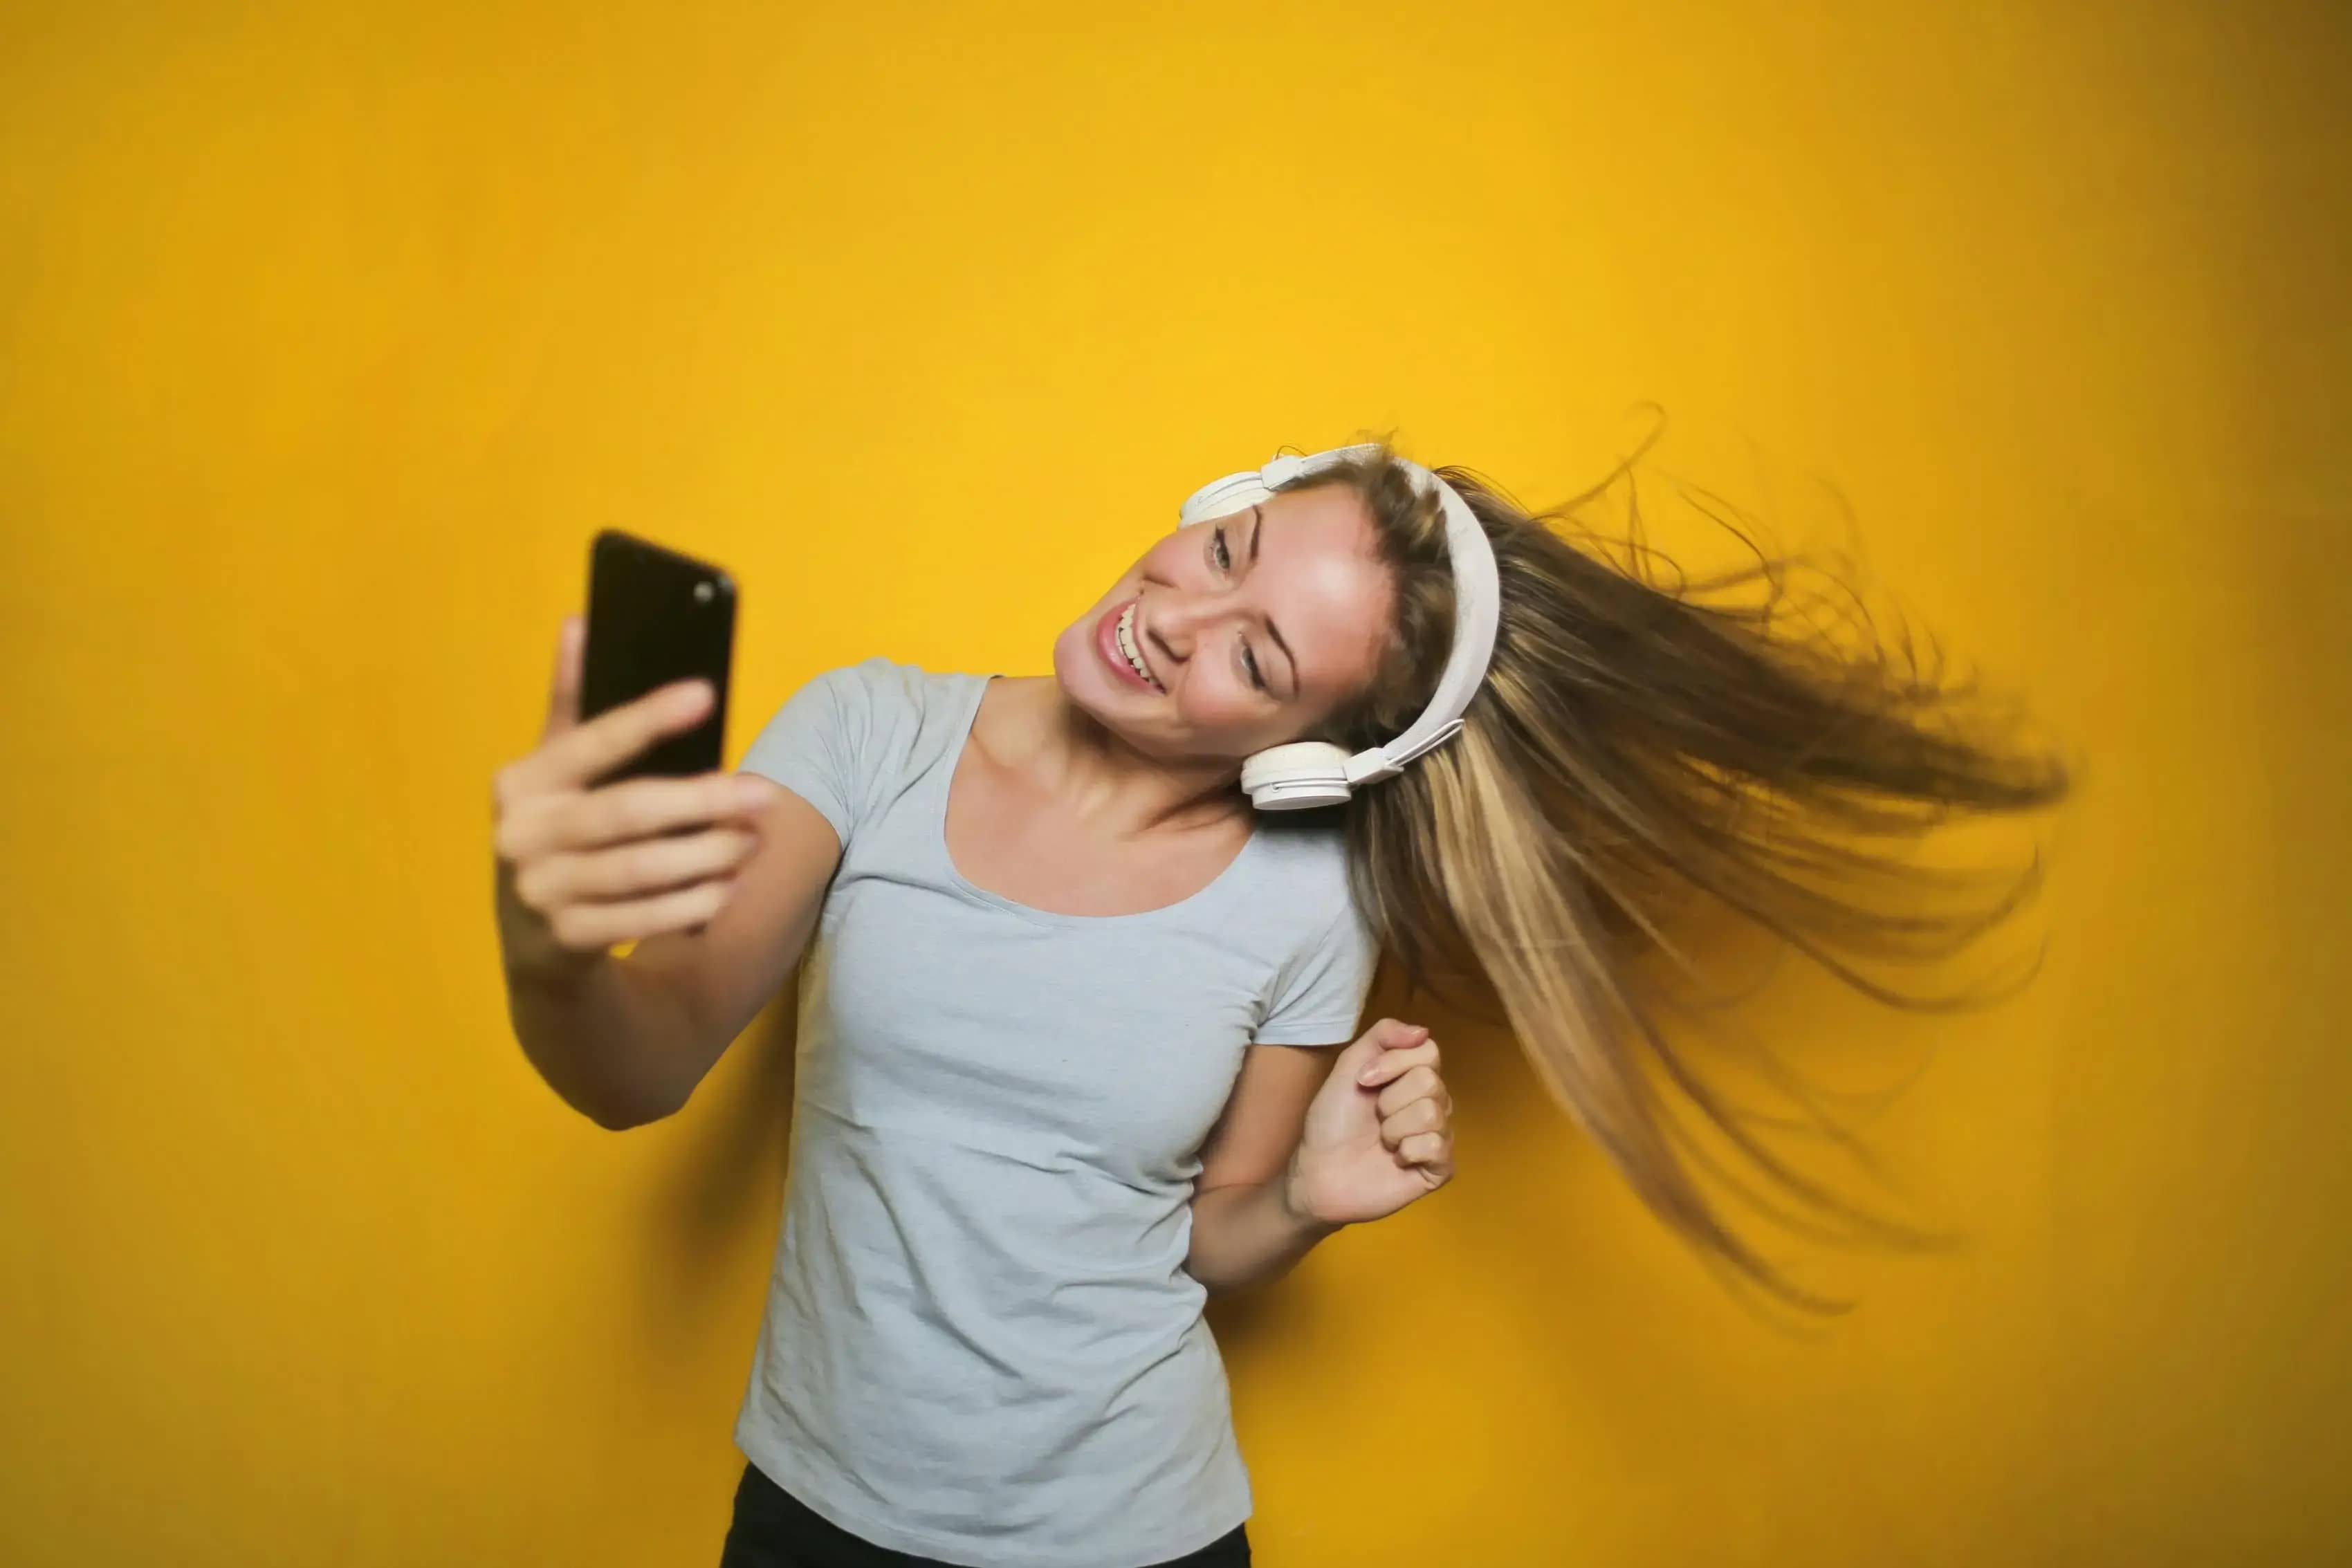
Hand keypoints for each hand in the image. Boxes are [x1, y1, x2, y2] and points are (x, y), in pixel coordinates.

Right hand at [492, 615, 776, 971]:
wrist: (531, 941)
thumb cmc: (559, 830)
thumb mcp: (555, 769)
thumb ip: (572, 702)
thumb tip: (581, 621)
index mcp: (521, 781)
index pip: (590, 740)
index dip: (646, 717)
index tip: (705, 693)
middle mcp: (520, 835)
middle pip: (625, 813)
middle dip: (701, 802)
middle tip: (763, 795)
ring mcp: (538, 892)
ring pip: (637, 871)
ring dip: (705, 856)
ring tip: (751, 842)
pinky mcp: (563, 941)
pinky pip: (638, 920)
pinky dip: (688, 904)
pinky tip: (726, 889)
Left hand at [1284, 1018, 1455, 1226]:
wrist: (1319, 1172)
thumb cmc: (1331, 1122)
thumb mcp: (1348, 1067)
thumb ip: (1381, 1037)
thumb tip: (1423, 1030)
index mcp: (1413, 1076)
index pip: (1429, 1051)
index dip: (1394, 1064)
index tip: (1364, 1080)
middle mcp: (1432, 1102)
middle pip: (1430, 1082)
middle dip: (1389, 1100)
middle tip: (1374, 1118)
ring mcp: (1438, 1135)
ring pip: (1432, 1113)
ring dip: (1394, 1128)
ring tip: (1381, 1141)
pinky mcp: (1440, 1168)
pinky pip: (1437, 1146)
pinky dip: (1407, 1151)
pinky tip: (1395, 1160)